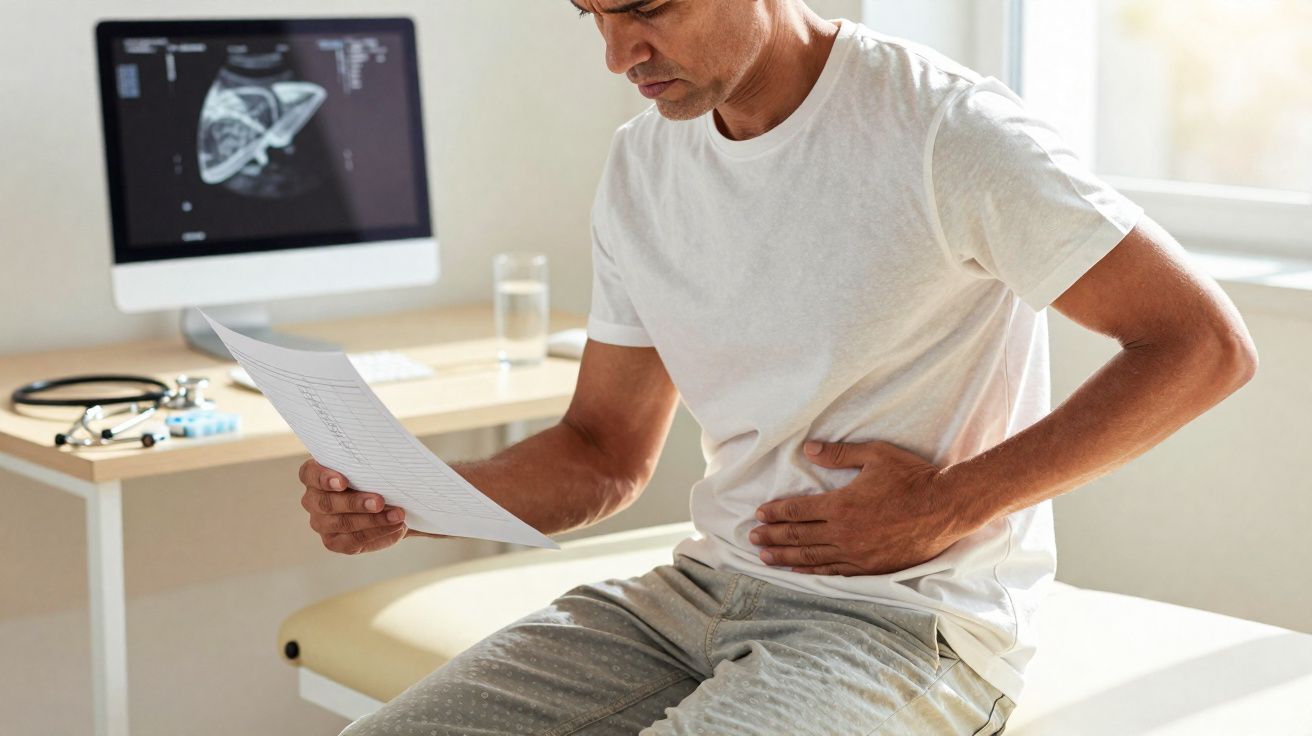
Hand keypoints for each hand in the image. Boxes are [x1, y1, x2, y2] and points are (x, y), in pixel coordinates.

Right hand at [298, 458, 411, 553]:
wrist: (385, 504)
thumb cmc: (372, 478)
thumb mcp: (371, 468)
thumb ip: (371, 467)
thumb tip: (392, 469)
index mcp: (314, 475)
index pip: (310, 474)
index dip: (324, 478)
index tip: (343, 482)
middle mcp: (313, 500)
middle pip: (327, 503)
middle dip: (355, 503)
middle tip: (380, 502)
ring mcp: (321, 523)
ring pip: (343, 523)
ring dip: (373, 520)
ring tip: (397, 515)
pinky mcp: (334, 542)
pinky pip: (353, 540)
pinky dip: (377, 533)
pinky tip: (395, 528)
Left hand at [750, 440, 966, 575]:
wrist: (946, 508)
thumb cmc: (912, 477)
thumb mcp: (875, 455)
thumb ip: (839, 454)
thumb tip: (809, 449)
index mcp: (841, 505)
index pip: (798, 510)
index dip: (776, 513)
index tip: (760, 514)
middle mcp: (844, 533)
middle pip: (798, 537)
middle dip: (772, 537)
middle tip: (752, 538)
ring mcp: (857, 553)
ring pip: (812, 558)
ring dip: (785, 558)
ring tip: (765, 558)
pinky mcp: (871, 567)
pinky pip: (834, 572)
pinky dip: (813, 572)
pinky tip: (799, 572)